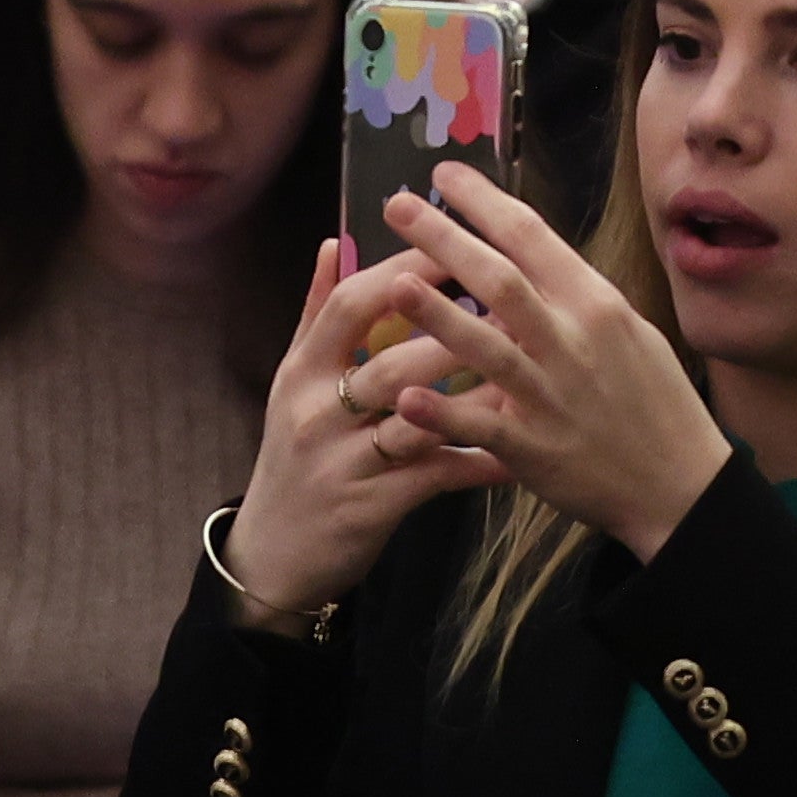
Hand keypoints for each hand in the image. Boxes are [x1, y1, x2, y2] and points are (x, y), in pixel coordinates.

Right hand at [219, 238, 515, 616]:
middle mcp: (317, 412)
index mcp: (301, 370)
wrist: (272, 554)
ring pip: (417, 418)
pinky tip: (517, 452)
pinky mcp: (371, 507)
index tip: (456, 245)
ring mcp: (343, 462)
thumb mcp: (292, 383)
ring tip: (524, 369)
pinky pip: (436, 476)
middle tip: (510, 305)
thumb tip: (335, 242)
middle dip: (453, 331)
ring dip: (475, 394)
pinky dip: (479, 462)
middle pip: (389, 360)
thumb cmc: (295, 458)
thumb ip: (315, 313)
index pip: (352, 305)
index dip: (405, 272)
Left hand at [370, 166, 736, 557]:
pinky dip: (444, 412)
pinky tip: (406, 398)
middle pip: (500, 280)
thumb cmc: (657, 403)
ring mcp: (552, 396)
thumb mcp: (632, 334)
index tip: (443, 175)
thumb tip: (536, 259)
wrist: (683, 485)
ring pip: (488, 348)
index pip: (533, 236)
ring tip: (394, 284)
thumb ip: (578, 299)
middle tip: (396, 206)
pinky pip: (482, 427)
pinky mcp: (535, 449)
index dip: (483, 201)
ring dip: (438, 317)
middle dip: (445, 239)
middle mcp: (573, 342)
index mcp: (596, 305)